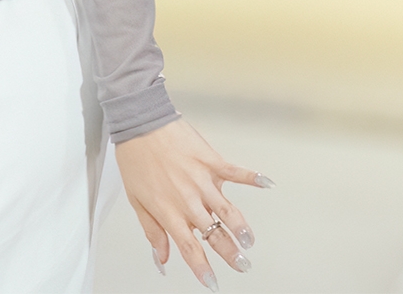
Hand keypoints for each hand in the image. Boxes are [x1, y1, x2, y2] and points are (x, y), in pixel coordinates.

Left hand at [115, 119, 267, 287]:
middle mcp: (188, 200)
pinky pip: (235, 172)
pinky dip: (252, 177)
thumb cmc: (135, 160)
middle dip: (231, 253)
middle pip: (215, 234)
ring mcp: (202, 180)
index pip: (190, 249)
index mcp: (170, 212)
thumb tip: (161, 259)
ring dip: (241, 227)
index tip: (213, 282)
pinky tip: (267, 184)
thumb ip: (153, 232)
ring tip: (249, 240)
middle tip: (242, 265)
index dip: (203, 268)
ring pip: (228, 210)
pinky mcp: (211, 160)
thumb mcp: (137, 201)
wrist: (140, 124)